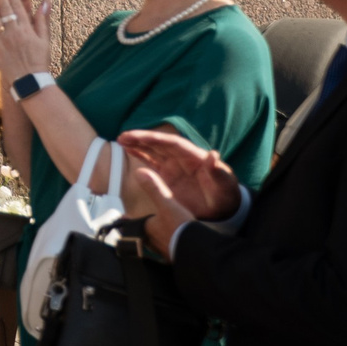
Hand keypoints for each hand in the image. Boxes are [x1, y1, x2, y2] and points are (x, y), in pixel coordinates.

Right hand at [117, 128, 241, 222]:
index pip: (172, 143)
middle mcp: (182, 158)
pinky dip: (140, 155)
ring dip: (138, 144)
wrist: (223, 209)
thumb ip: (218, 171)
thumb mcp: (224, 185)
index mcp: (194, 157)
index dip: (155, 138)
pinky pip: (151, 162)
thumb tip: (213, 154)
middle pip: (159, 144)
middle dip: (141, 139)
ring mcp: (174, 166)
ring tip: (121, 140)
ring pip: (153, 151)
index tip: (139, 136)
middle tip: (123, 136)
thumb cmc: (225, 195)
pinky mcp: (168, 176)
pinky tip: (128, 149)